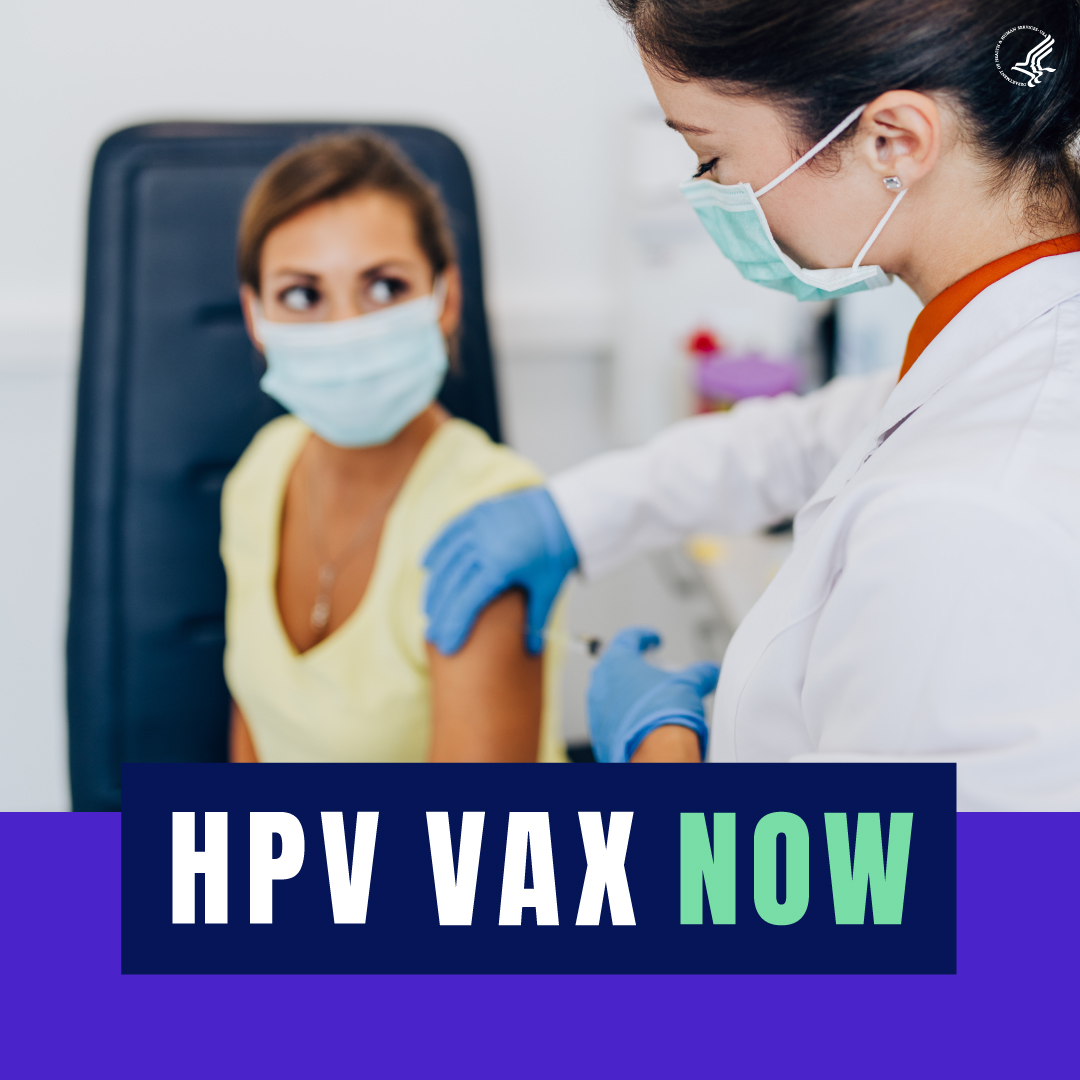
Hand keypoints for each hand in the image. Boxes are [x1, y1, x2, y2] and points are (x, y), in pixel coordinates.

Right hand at [423, 487, 578, 654]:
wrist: (567, 511)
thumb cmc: (558, 551)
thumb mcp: (548, 588)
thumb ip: (536, 620)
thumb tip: (532, 651)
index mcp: (501, 566)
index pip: (467, 602)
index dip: (454, 626)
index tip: (446, 647)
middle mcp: (483, 544)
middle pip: (451, 585)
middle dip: (440, 614)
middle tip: (433, 636)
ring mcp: (478, 526)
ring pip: (445, 560)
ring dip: (434, 587)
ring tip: (430, 609)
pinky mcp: (477, 513)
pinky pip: (449, 533)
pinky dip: (437, 551)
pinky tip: (427, 567)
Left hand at [587, 627, 718, 763]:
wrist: (654, 754)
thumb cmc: (664, 714)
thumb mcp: (689, 684)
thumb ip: (700, 673)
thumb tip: (710, 671)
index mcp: (617, 661)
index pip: (628, 638)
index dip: (644, 637)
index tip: (654, 640)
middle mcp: (600, 683)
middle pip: (615, 666)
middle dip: (634, 667)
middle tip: (653, 672)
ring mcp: (596, 710)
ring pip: (610, 695)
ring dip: (628, 694)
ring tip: (651, 702)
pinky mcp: (599, 733)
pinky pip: (610, 719)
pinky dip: (625, 717)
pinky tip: (643, 723)